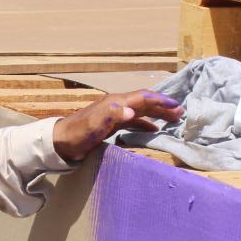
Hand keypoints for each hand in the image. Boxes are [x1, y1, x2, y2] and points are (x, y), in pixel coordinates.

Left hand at [52, 90, 183, 162]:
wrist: (60, 142)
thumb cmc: (77, 134)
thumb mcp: (93, 125)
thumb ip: (112, 115)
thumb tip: (132, 111)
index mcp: (115, 102)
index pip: (143, 98)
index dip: (160, 101)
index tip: (177, 106)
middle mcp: (116, 104)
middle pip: (144, 102)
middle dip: (163, 106)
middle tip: (181, 113)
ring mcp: (113, 113)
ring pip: (140, 110)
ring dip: (157, 114)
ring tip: (172, 119)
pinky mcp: (111, 124)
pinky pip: (133, 120)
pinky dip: (145, 123)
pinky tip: (152, 129)